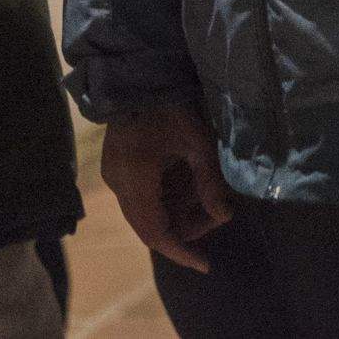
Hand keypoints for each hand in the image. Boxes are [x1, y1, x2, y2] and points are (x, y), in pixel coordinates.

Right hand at [101, 101, 233, 274]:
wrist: (136, 74)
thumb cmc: (170, 104)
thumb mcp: (197, 142)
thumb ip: (209, 182)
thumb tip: (224, 216)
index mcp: (136, 178)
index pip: (156, 232)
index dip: (181, 251)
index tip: (205, 265)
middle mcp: (119, 183)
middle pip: (148, 226)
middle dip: (182, 231)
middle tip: (214, 219)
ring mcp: (113, 175)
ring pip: (143, 213)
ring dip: (173, 214)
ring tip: (205, 201)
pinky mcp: (115, 166)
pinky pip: (138, 197)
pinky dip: (162, 201)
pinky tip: (185, 187)